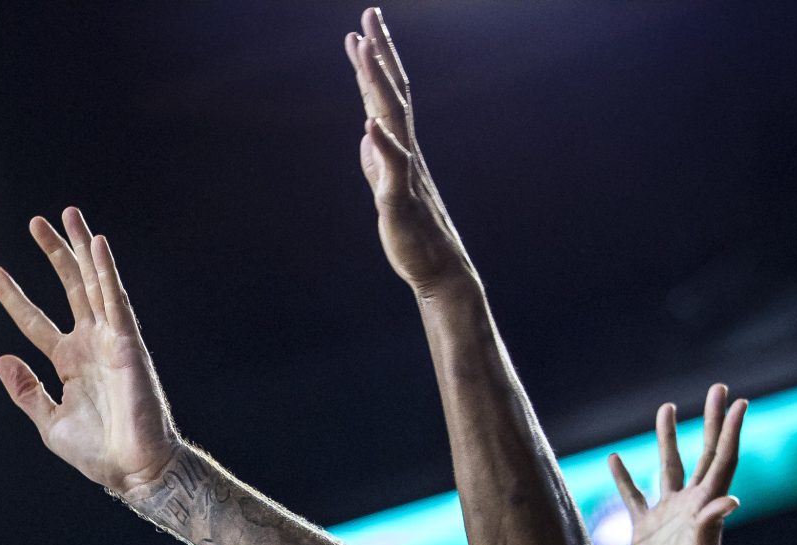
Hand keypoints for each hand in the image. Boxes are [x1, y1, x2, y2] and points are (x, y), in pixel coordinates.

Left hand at [0, 208, 180, 498]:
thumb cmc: (97, 452)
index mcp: (69, 362)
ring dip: (82, 248)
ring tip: (69, 215)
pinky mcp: (128, 343)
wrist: (132, 469)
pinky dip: (106, 271)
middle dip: (55, 253)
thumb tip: (2, 360)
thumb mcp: (49, 422)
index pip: (35, 322)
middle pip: (69, 287)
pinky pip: (116, 300)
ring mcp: (110, 340)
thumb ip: (26, 391)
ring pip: (93, 283)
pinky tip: (97, 243)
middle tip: (37, 222)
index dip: (14, 297)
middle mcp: (90, 344)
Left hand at [347, 8, 470, 295]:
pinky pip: (393, 169)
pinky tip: (369, 125)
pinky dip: (382, 145)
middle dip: (380, 53)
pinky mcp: (400, 200)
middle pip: (393, 93)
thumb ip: (377, 159)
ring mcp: (405, 172)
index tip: (360, 31)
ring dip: (378, 83)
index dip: (374, 64)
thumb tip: (367, 132)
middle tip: (370, 15)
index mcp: (400, 147)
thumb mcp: (386, 187)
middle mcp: (406, 150)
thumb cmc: (412, 230)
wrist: (436, 268)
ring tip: (365, 49)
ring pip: (392, 119)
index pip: (387, 96)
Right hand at [609, 385, 747, 544]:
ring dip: (669, 437)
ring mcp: (667, 515)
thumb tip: (729, 498)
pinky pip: (632, 496)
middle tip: (717, 388)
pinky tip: (615, 458)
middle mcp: (689, 504)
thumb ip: (710, 527)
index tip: (739, 402)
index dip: (730, 431)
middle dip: (710, 421)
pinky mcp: (645, 530)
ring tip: (667, 407)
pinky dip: (624, 477)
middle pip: (702, 453)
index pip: (721, 460)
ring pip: (668, 466)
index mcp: (705, 507)